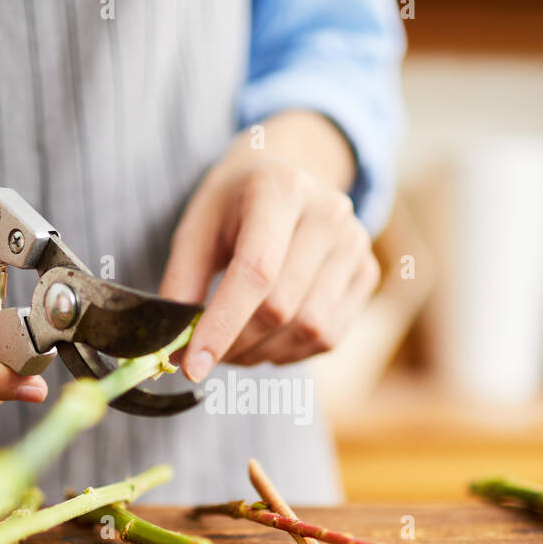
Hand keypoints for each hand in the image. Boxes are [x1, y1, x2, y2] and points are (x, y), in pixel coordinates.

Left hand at [159, 113, 379, 381]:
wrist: (286, 178)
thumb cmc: (235, 205)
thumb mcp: (197, 225)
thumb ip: (182, 279)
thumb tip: (175, 342)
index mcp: (281, 189)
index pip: (256, 272)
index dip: (222, 325)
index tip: (192, 365)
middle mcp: (329, 213)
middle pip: (282, 307)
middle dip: (236, 344)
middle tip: (205, 354)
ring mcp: (355, 244)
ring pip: (309, 329)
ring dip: (263, 353)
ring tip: (235, 346)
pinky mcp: (367, 273)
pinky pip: (330, 336)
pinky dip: (291, 352)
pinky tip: (267, 340)